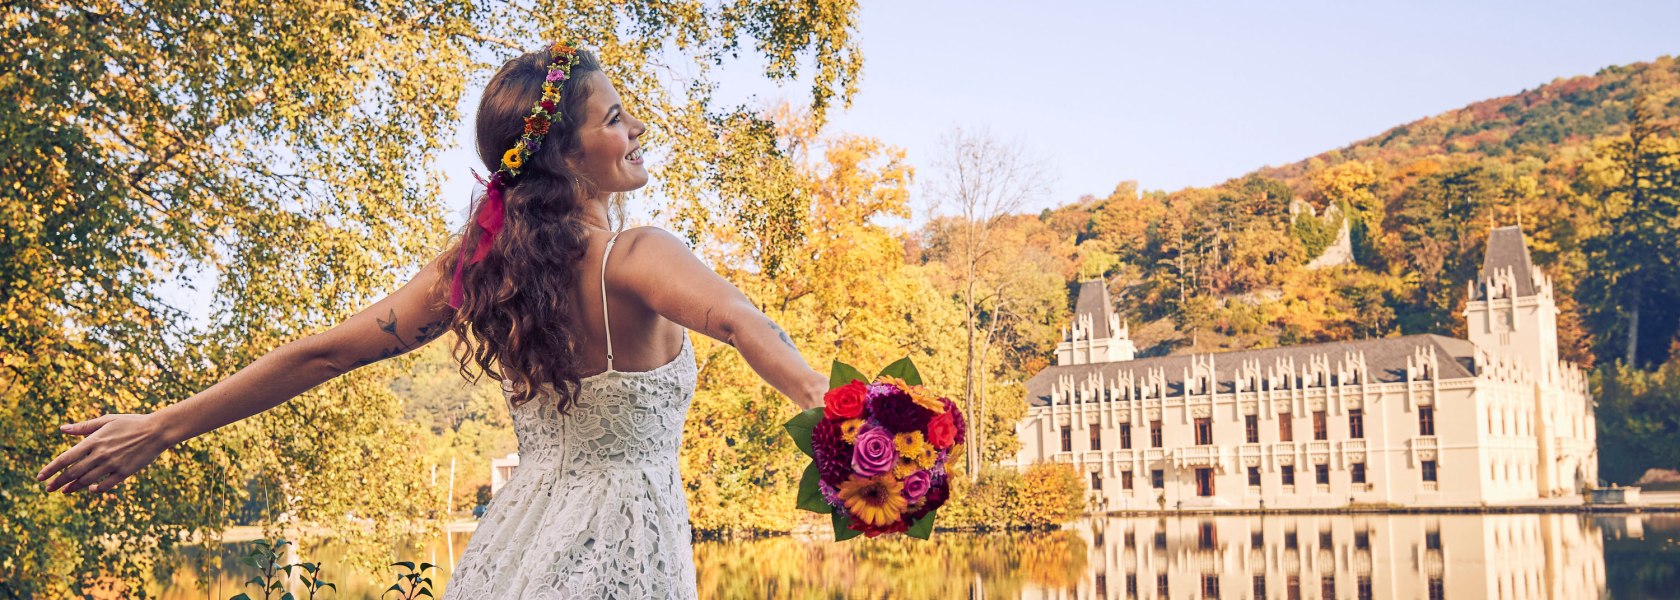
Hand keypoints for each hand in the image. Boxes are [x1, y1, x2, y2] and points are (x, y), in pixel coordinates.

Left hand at [36, 414, 171, 493]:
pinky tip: (91, 489)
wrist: (157, 431)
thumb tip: (62, 429)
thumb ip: (84, 426)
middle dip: (58, 482)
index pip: (65, 458)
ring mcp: (112, 465)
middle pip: (72, 473)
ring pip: (86, 481)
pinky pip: (106, 485)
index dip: (50, 469)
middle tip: (48, 489)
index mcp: (93, 441)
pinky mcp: (124, 472)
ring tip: (64, 491)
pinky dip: (96, 489)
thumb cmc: (132, 422)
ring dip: (73, 487)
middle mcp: (100, 455)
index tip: (40, 477)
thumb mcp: (107, 420)